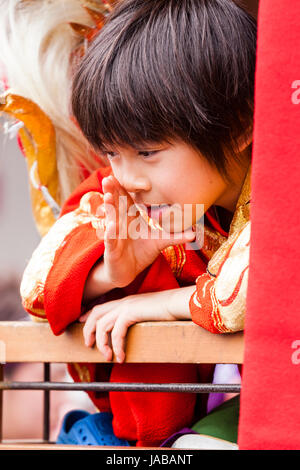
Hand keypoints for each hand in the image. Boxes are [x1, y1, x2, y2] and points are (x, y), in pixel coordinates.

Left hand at [79, 286, 193, 362]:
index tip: (80, 324)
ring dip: (102, 343)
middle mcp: (123, 302)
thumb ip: (137, 319)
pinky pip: (117, 332)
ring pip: (102, 325)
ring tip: (108, 357)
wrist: (179, 303)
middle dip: (88, 331)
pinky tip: (121, 357)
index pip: (100, 307)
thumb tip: (131, 331)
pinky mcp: (131, 312)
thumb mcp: (148, 315)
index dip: (88, 316)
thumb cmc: (168, 311)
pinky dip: (116, 346)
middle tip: (88, 346)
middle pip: (96, 314)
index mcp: (126, 301)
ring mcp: (126, 305)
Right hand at [100, 175, 195, 288]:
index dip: (123, 188)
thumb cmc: (143, 251)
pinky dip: (110, 234)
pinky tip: (111, 226)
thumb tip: (194, 233)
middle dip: (111, 192)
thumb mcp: (160, 242)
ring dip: (109, 208)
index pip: (126, 199)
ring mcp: (115, 236)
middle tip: (109, 179)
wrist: (129, 271)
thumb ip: (174, 236)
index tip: (120, 174)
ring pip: (111, 219)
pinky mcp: (111, 250)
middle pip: (115, 205)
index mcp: (130, 217)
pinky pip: (110, 240)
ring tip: (108, 197)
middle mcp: (120, 223)